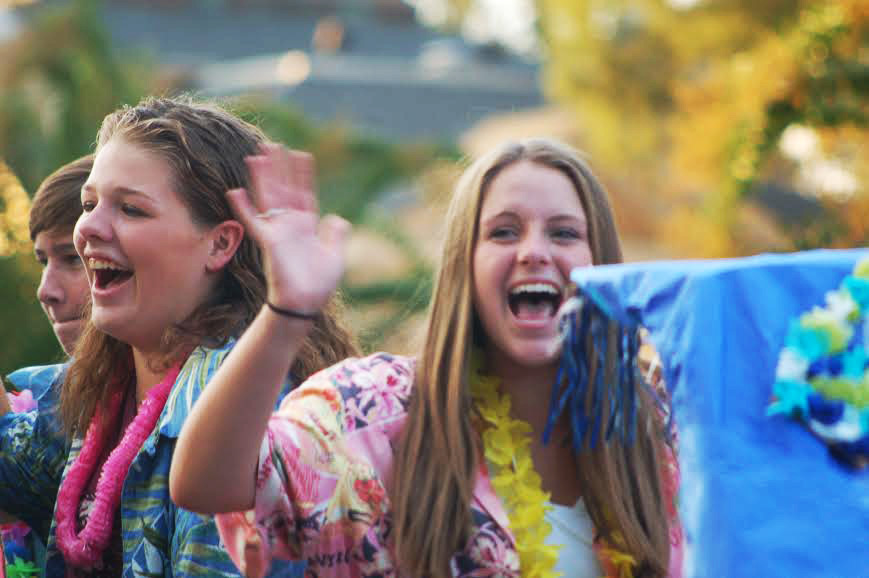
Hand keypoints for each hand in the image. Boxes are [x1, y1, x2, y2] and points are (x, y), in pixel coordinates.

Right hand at [226, 143, 348, 313]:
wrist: (306, 303)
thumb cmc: (319, 284)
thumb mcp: (336, 255)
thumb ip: (336, 235)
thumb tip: (337, 218)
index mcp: (307, 227)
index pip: (304, 194)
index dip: (303, 176)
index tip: (302, 154)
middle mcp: (290, 226)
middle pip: (283, 190)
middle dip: (279, 168)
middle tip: (273, 145)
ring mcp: (278, 232)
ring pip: (268, 198)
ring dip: (263, 178)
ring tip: (257, 156)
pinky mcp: (269, 242)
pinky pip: (254, 222)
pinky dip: (244, 208)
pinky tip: (235, 191)